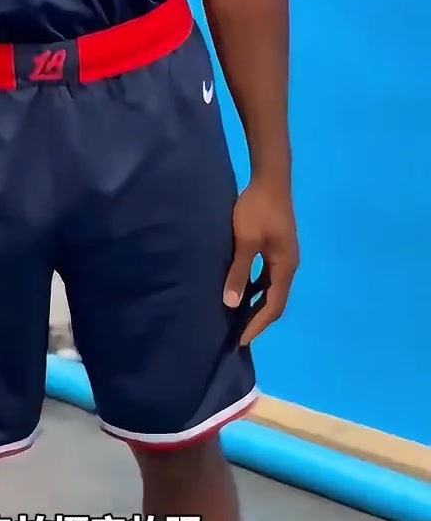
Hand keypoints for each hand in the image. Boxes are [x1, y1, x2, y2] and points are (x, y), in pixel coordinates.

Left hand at [223, 178, 298, 345]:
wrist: (270, 179)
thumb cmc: (256, 210)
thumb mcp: (245, 242)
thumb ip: (239, 273)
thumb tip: (231, 304)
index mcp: (285, 267)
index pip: (274, 306)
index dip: (257, 325)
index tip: (240, 341)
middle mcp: (288, 266)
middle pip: (275, 301)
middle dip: (257, 320)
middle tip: (237, 336)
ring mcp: (283, 257)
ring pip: (270, 290)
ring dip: (256, 306)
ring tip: (237, 320)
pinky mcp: (276, 249)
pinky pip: (266, 278)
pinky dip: (255, 290)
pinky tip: (240, 293)